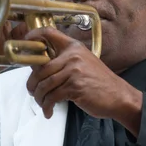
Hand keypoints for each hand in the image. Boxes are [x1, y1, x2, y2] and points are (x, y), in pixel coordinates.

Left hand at [24, 27, 142, 133]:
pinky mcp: (74, 86)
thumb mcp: (84, 64)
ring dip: (39, 97)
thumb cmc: (100, 83)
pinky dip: (47, 106)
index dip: (34, 34)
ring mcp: (73, 71)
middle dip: (32, 83)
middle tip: (33, 92)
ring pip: (44, 84)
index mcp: (74, 47)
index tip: (26, 40)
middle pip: (40, 67)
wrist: (119, 96)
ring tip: (42, 104)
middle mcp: (73, 56)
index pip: (50, 33)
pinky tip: (49, 112)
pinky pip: (52, 97)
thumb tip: (39, 67)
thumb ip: (64, 62)